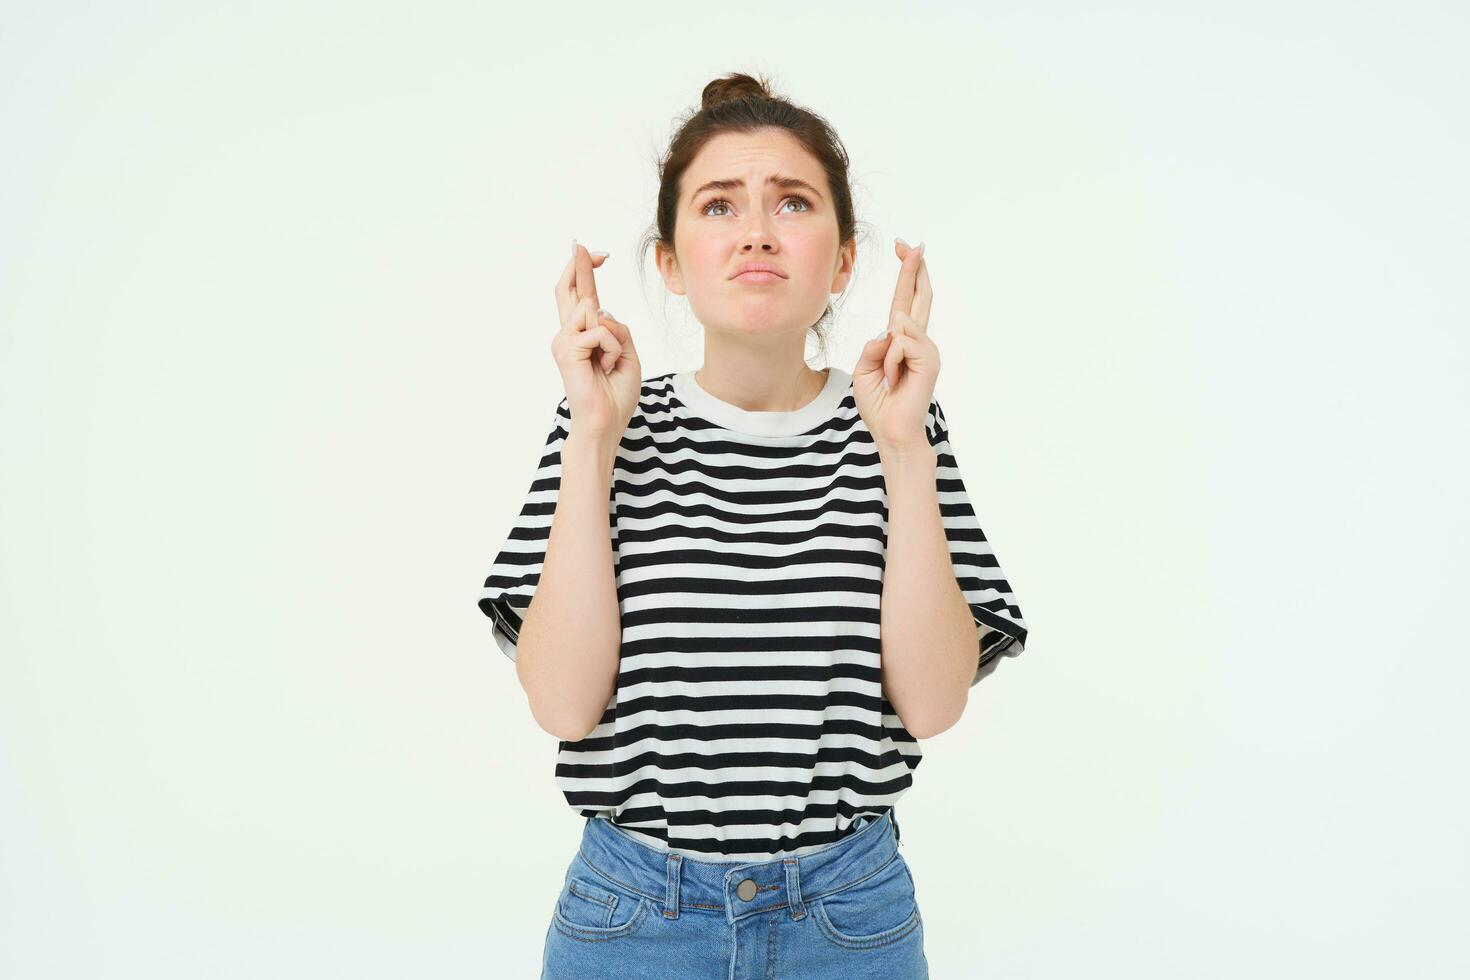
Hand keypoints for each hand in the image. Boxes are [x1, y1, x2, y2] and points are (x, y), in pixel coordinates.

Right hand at [551, 240, 642, 439]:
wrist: (605, 424)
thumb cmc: (615, 394)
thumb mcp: (627, 354)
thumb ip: (618, 329)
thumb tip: (600, 309)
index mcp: (583, 335)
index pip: (580, 296)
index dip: (584, 270)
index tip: (592, 251)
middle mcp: (568, 334)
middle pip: (568, 289)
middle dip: (578, 265)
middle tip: (582, 245)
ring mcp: (564, 341)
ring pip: (594, 310)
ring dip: (614, 337)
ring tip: (609, 363)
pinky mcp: (566, 349)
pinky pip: (599, 331)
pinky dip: (611, 349)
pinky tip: (604, 368)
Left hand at [852, 238, 939, 450]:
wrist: (891, 431)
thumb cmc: (879, 402)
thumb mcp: (864, 368)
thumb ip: (874, 345)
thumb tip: (892, 329)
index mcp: (901, 340)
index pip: (905, 300)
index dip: (906, 273)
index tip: (905, 248)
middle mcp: (918, 340)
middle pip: (919, 295)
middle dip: (913, 268)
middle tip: (913, 243)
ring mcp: (927, 349)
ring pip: (899, 325)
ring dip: (884, 355)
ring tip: (889, 379)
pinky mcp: (929, 360)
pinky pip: (900, 344)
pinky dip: (889, 363)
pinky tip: (895, 380)